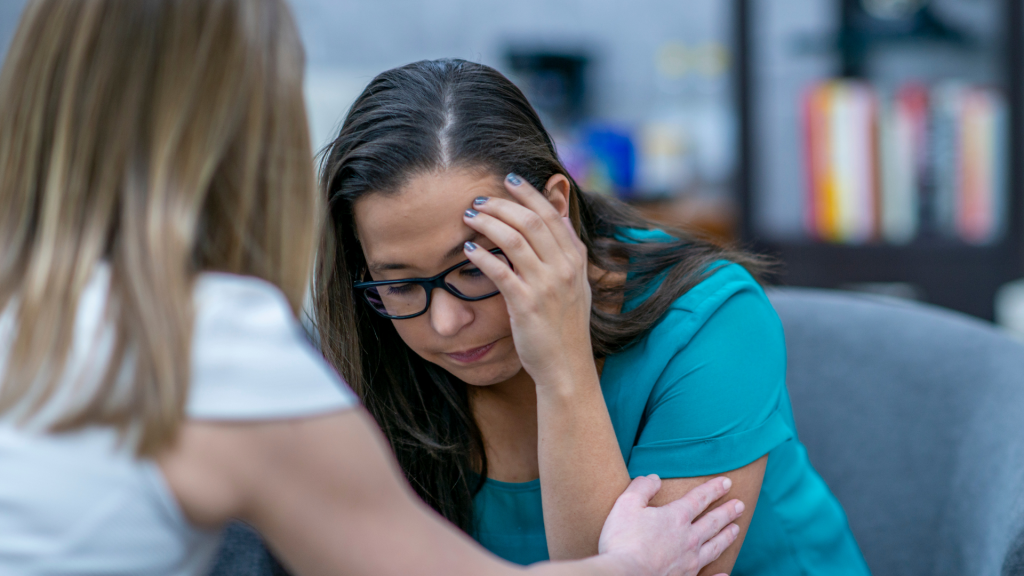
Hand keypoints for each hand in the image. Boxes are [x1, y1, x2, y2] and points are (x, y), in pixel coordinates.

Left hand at [462, 173, 591, 385]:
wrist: (566, 366)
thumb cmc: (565, 326)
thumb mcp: (575, 284)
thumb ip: (566, 251)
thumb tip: (556, 217)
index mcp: (576, 259)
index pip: (551, 213)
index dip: (529, 192)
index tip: (508, 179)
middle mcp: (564, 268)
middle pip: (531, 220)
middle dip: (502, 204)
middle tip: (479, 200)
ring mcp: (547, 285)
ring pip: (514, 238)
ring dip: (488, 222)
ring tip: (469, 217)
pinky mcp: (527, 304)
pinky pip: (500, 270)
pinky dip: (482, 255)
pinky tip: (467, 249)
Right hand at [599, 475, 743, 575]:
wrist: (624, 575)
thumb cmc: (623, 540)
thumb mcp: (627, 504)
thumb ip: (642, 488)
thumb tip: (654, 478)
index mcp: (676, 518)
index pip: (699, 499)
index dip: (713, 489)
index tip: (727, 482)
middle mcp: (688, 539)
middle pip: (712, 522)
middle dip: (727, 512)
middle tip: (740, 505)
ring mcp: (689, 562)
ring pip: (714, 547)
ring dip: (726, 536)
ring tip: (736, 529)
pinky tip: (726, 574)